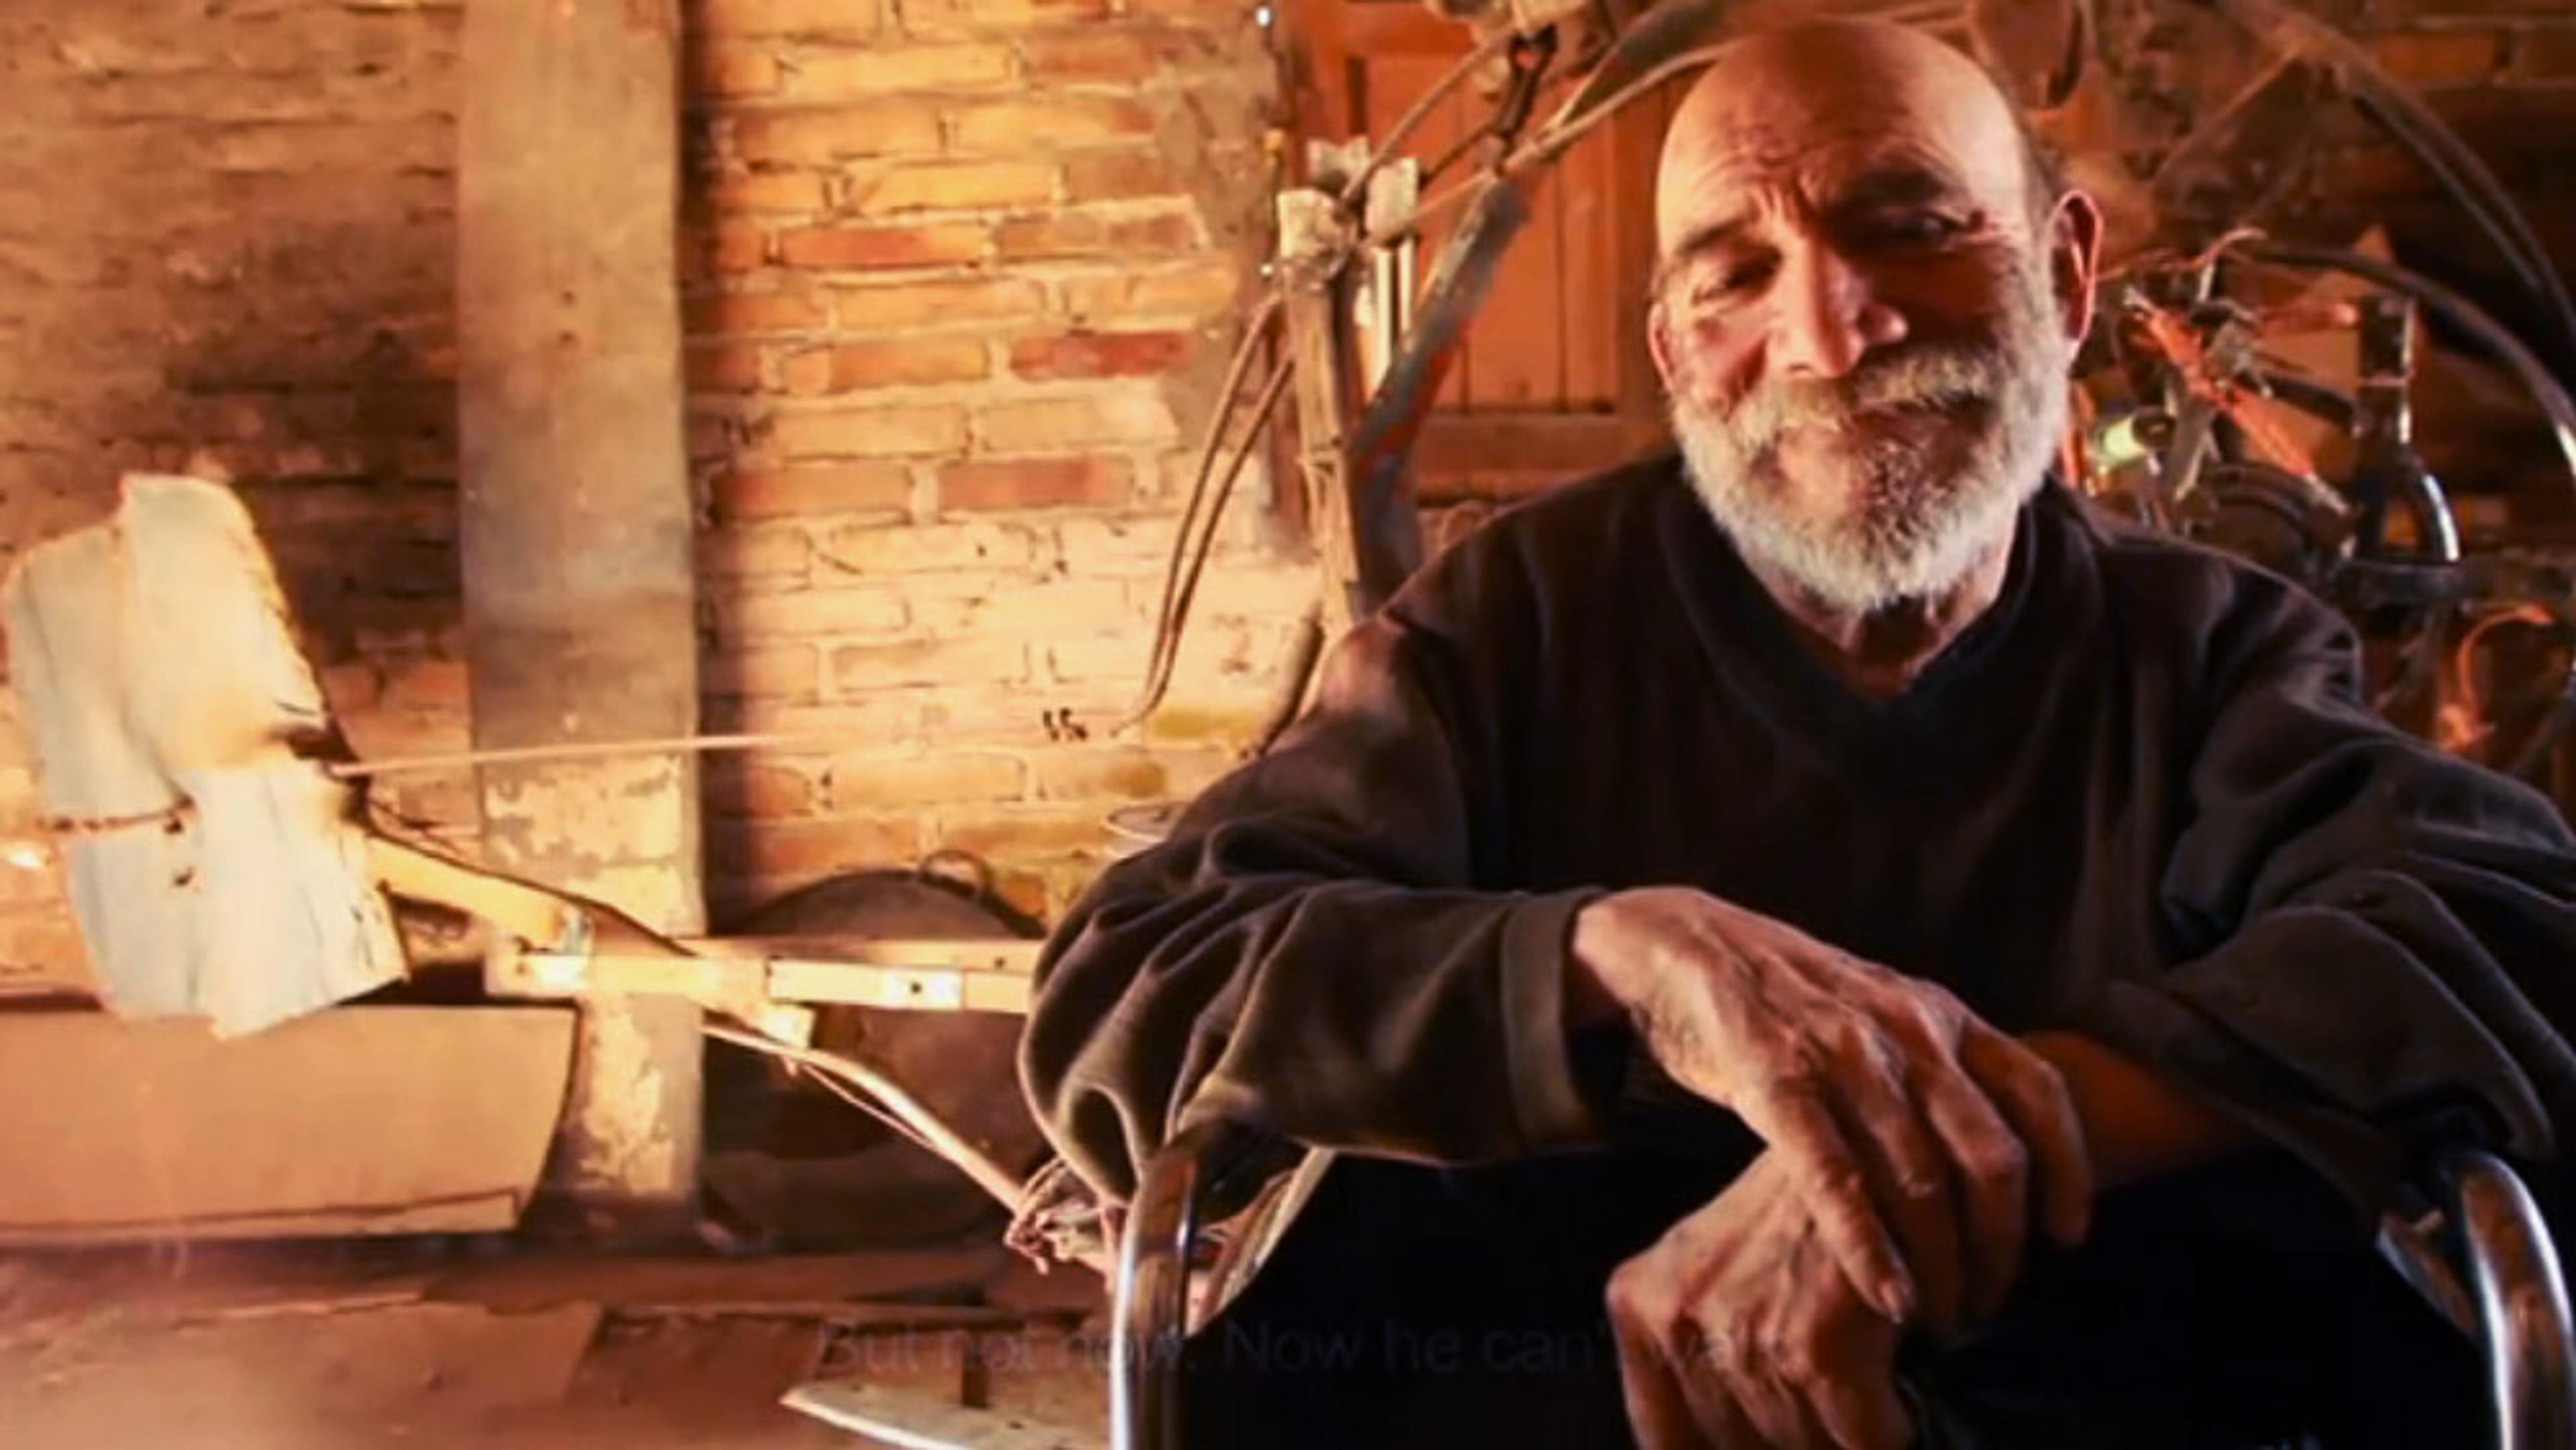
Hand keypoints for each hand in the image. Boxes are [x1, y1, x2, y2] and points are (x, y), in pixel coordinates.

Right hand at [1571, 888, 2090, 1328]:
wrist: (1680, 942)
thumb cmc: (1784, 996)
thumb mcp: (1879, 1010)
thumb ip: (1934, 1069)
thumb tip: (1984, 1154)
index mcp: (1939, 1013)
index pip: (2038, 1094)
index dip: (2067, 1172)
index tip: (2066, 1238)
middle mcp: (1906, 1030)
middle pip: (1989, 1156)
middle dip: (2000, 1246)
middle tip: (1988, 1305)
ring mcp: (1842, 1054)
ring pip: (1920, 1177)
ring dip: (1940, 1263)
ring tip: (1939, 1320)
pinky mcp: (1774, 1079)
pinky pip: (1837, 1176)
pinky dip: (1869, 1245)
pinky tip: (1888, 1296)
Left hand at [1609, 1151, 1909, 1449]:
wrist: (1874, 1149)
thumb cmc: (1797, 1215)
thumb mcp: (1715, 1271)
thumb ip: (1696, 1354)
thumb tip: (1718, 1439)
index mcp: (1638, 1303)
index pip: (1662, 1439)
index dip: (1714, 1449)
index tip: (1750, 1442)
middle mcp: (1676, 1320)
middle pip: (1736, 1447)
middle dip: (1788, 1440)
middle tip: (1821, 1411)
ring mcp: (1742, 1335)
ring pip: (1800, 1448)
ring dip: (1837, 1434)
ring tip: (1856, 1395)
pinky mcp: (1813, 1349)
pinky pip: (1860, 1442)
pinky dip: (1886, 1430)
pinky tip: (1891, 1399)